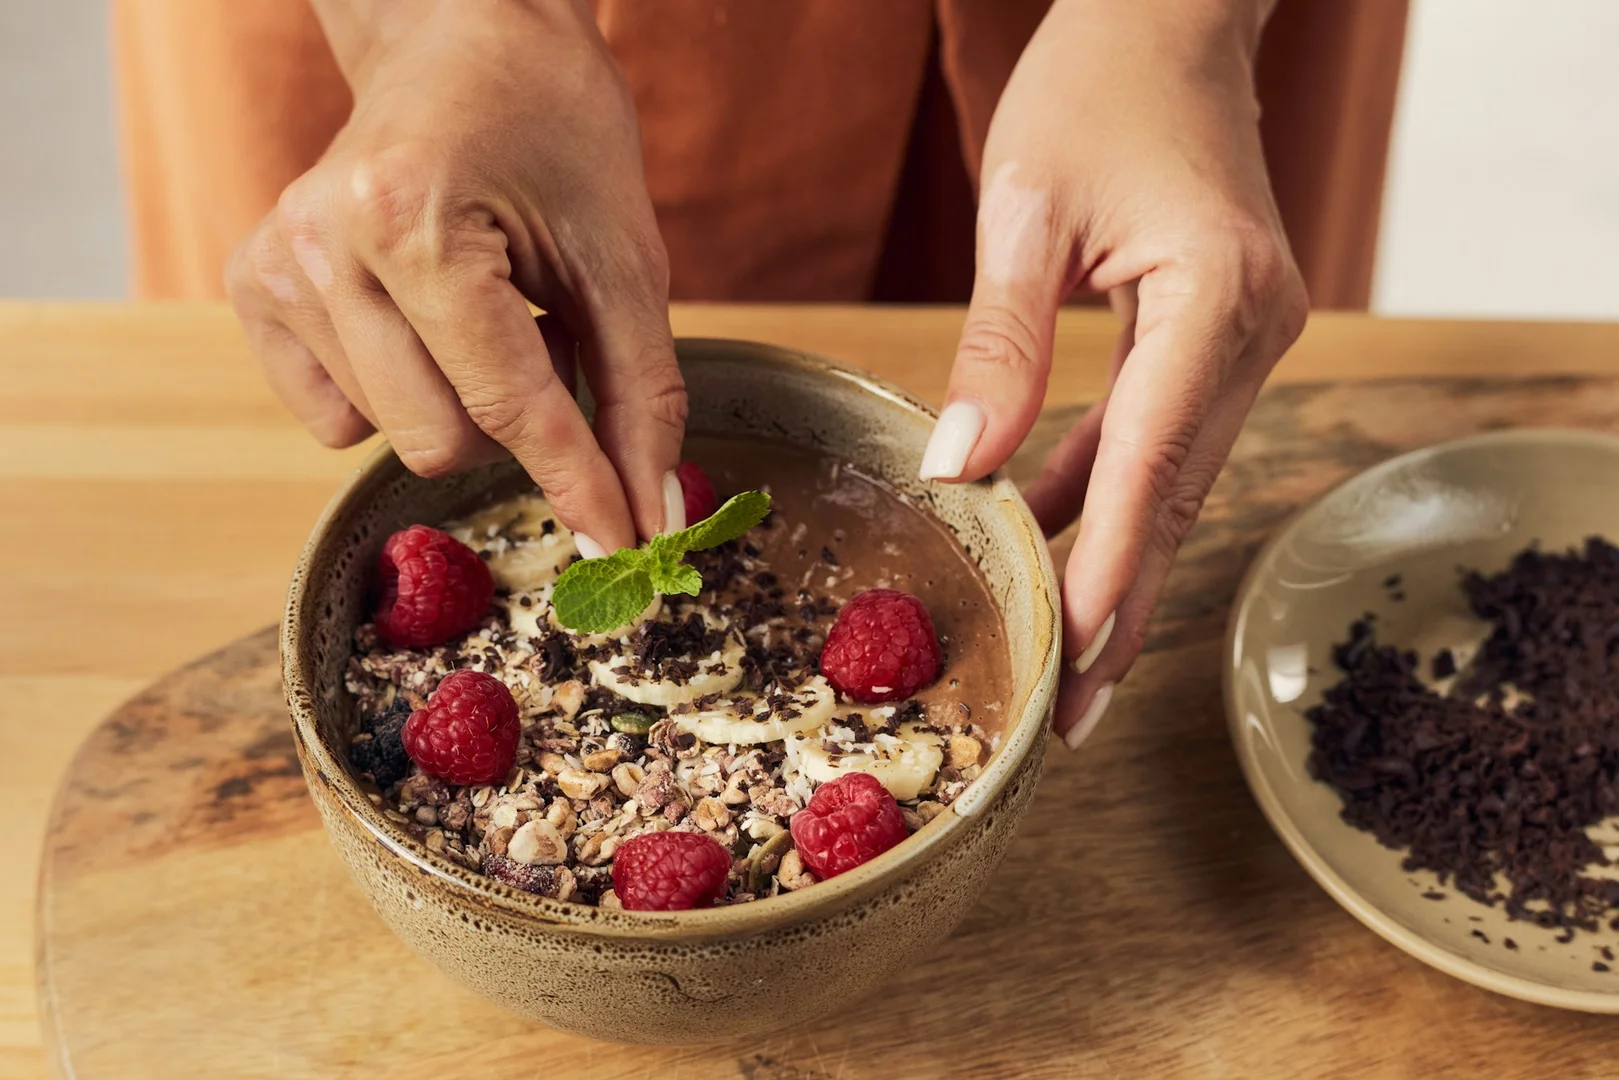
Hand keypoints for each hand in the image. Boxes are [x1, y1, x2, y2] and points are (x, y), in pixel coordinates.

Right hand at [225, 0, 686, 552]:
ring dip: (462, 399)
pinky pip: (335, 417)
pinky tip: (421, 322)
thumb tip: (650, 512)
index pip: (508, 405)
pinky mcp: (253, 285)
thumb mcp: (622, 257)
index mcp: (414, 222)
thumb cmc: (553, 129)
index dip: (578, 482)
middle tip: (549, 343)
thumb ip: (639, 394)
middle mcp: (323, 246)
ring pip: (393, 434)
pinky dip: (399, 393)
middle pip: (441, 442)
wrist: (461, 39)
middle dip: (517, 426)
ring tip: (484, 311)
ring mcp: (277, 267)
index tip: (620, 543)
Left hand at [920, 0, 1307, 747]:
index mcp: (1215, 294)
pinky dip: (1110, 488)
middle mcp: (1255, 328)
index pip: (1153, 462)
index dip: (1110, 571)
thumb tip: (962, 470)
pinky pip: (1162, 432)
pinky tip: (1055, 531)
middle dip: (1121, 603)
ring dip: (1117, 560)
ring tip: (1065, 656)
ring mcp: (1251, 334)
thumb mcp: (1023, 209)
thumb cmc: (1095, 86)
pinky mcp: (1223, 332)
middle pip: (1178, 494)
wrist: (1170, 22)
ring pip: (1174, 476)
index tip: (1074, 661)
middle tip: (1074, 712)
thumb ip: (997, 346)